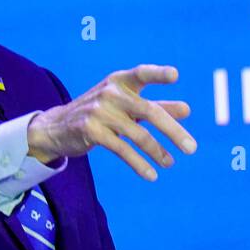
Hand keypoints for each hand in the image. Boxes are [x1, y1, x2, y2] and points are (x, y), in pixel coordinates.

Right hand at [26, 64, 195, 179]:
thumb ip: (156, 106)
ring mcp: (99, 112)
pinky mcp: (91, 131)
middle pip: (148, 111)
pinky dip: (139, 164)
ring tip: (170, 163)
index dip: (158, 74)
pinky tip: (151, 175)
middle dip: (173, 131)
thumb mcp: (126, 106)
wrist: (57, 127)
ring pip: (138, 135)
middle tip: (192, 148)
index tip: (175, 75)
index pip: (141, 74)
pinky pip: (122, 150)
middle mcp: (110, 93)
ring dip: (158, 152)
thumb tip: (187, 110)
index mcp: (120, 81)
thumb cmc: (99, 112)